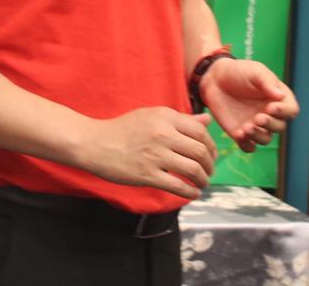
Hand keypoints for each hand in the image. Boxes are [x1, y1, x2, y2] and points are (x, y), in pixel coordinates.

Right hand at [78, 107, 217, 198]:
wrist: (96, 143)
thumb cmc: (124, 128)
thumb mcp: (152, 115)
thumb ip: (182, 119)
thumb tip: (207, 120)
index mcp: (166, 117)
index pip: (200, 131)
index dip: (211, 145)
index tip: (212, 155)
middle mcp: (164, 134)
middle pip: (200, 151)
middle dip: (210, 164)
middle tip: (209, 171)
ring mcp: (156, 155)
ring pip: (193, 169)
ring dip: (203, 179)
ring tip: (202, 183)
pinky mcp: (147, 175)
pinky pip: (177, 186)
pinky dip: (190, 192)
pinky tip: (193, 193)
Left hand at [200, 60, 298, 152]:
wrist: (215, 79)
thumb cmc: (238, 71)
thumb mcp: (255, 71)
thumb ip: (267, 82)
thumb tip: (280, 96)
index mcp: (278, 99)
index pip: (291, 110)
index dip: (284, 111)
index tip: (271, 107)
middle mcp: (270, 114)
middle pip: (279, 127)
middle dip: (270, 124)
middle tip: (258, 117)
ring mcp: (256, 125)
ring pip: (265, 139)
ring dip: (258, 136)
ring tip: (246, 128)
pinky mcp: (241, 133)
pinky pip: (248, 146)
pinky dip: (246, 144)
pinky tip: (239, 134)